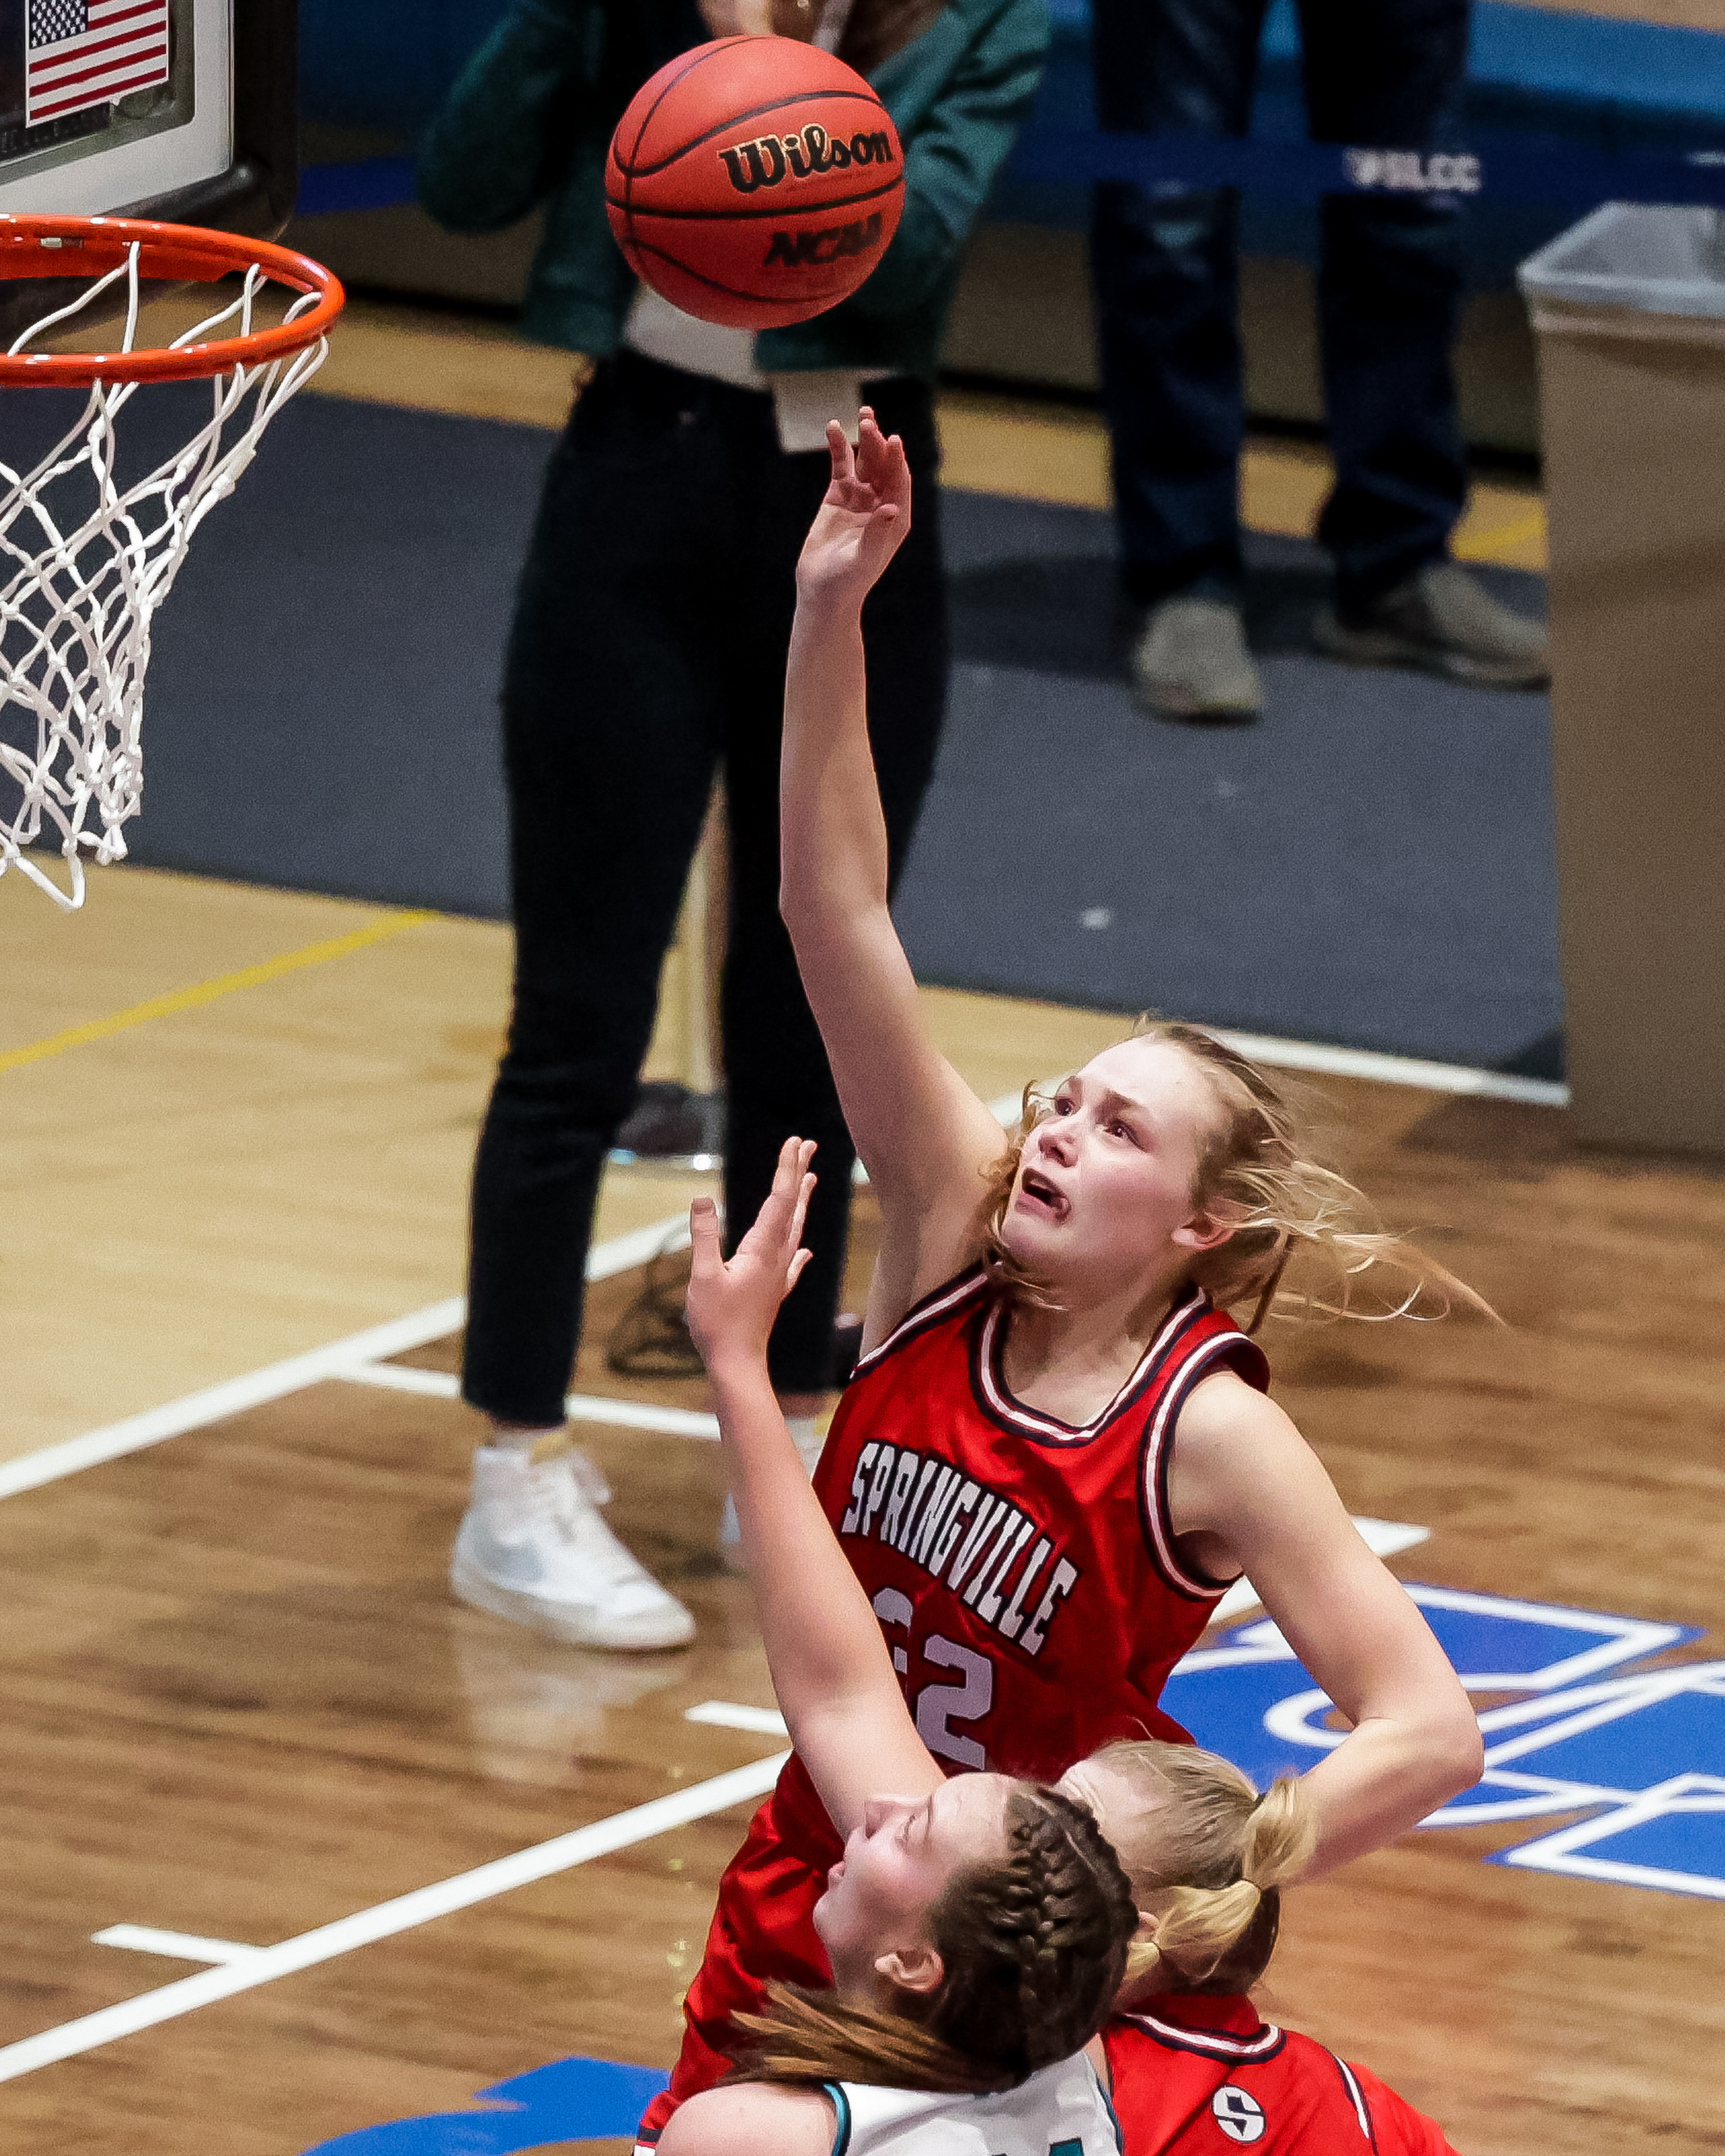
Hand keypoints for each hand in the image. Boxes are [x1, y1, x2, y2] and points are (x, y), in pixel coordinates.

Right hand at [685, 1138, 817, 1371]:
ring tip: (811, 1180)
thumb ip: (704, 1236)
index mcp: (762, 1250)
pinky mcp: (774, 1291)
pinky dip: (799, 1249)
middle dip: (799, 1174)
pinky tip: (806, 1250)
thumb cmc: (717, 1323)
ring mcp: (779, 1275)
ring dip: (801, 1201)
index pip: (779, 1199)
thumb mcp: (703, 1277)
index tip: (794, 1142)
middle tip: (808, 1145)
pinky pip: (793, 1262)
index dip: (786, 1168)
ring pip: (795, 1229)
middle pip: (793, 1207)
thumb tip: (702, 1198)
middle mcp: (777, 1258)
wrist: (738, 1364)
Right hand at [795, 409, 911, 611]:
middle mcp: (881, 504)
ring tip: (862, 415)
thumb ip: (877, 533)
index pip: (899, 481)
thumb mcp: (864, 559)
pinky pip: (841, 466)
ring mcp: (860, 499)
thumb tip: (890, 508)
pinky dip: (839, 447)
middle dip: (878, 443)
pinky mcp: (837, 497)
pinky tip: (834, 428)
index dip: (896, 460)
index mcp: (895, 518)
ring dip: (864, 439)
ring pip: (865, 461)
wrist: (821, 592)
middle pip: (883, 466)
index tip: (892, 440)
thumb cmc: (847, 582)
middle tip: (868, 422)